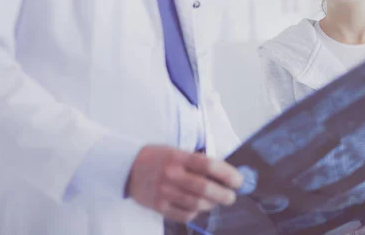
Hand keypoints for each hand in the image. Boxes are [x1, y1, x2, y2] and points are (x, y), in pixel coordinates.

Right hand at [126, 145, 242, 222]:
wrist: (127, 168)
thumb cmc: (158, 158)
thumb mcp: (177, 151)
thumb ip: (198, 161)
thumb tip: (225, 174)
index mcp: (178, 157)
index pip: (208, 165)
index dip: (227, 174)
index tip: (238, 181)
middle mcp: (171, 174)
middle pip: (204, 188)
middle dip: (224, 194)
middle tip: (231, 196)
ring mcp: (164, 192)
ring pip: (196, 203)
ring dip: (212, 204)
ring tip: (217, 201)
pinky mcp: (158, 206)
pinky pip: (184, 214)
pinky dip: (196, 212)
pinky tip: (199, 207)